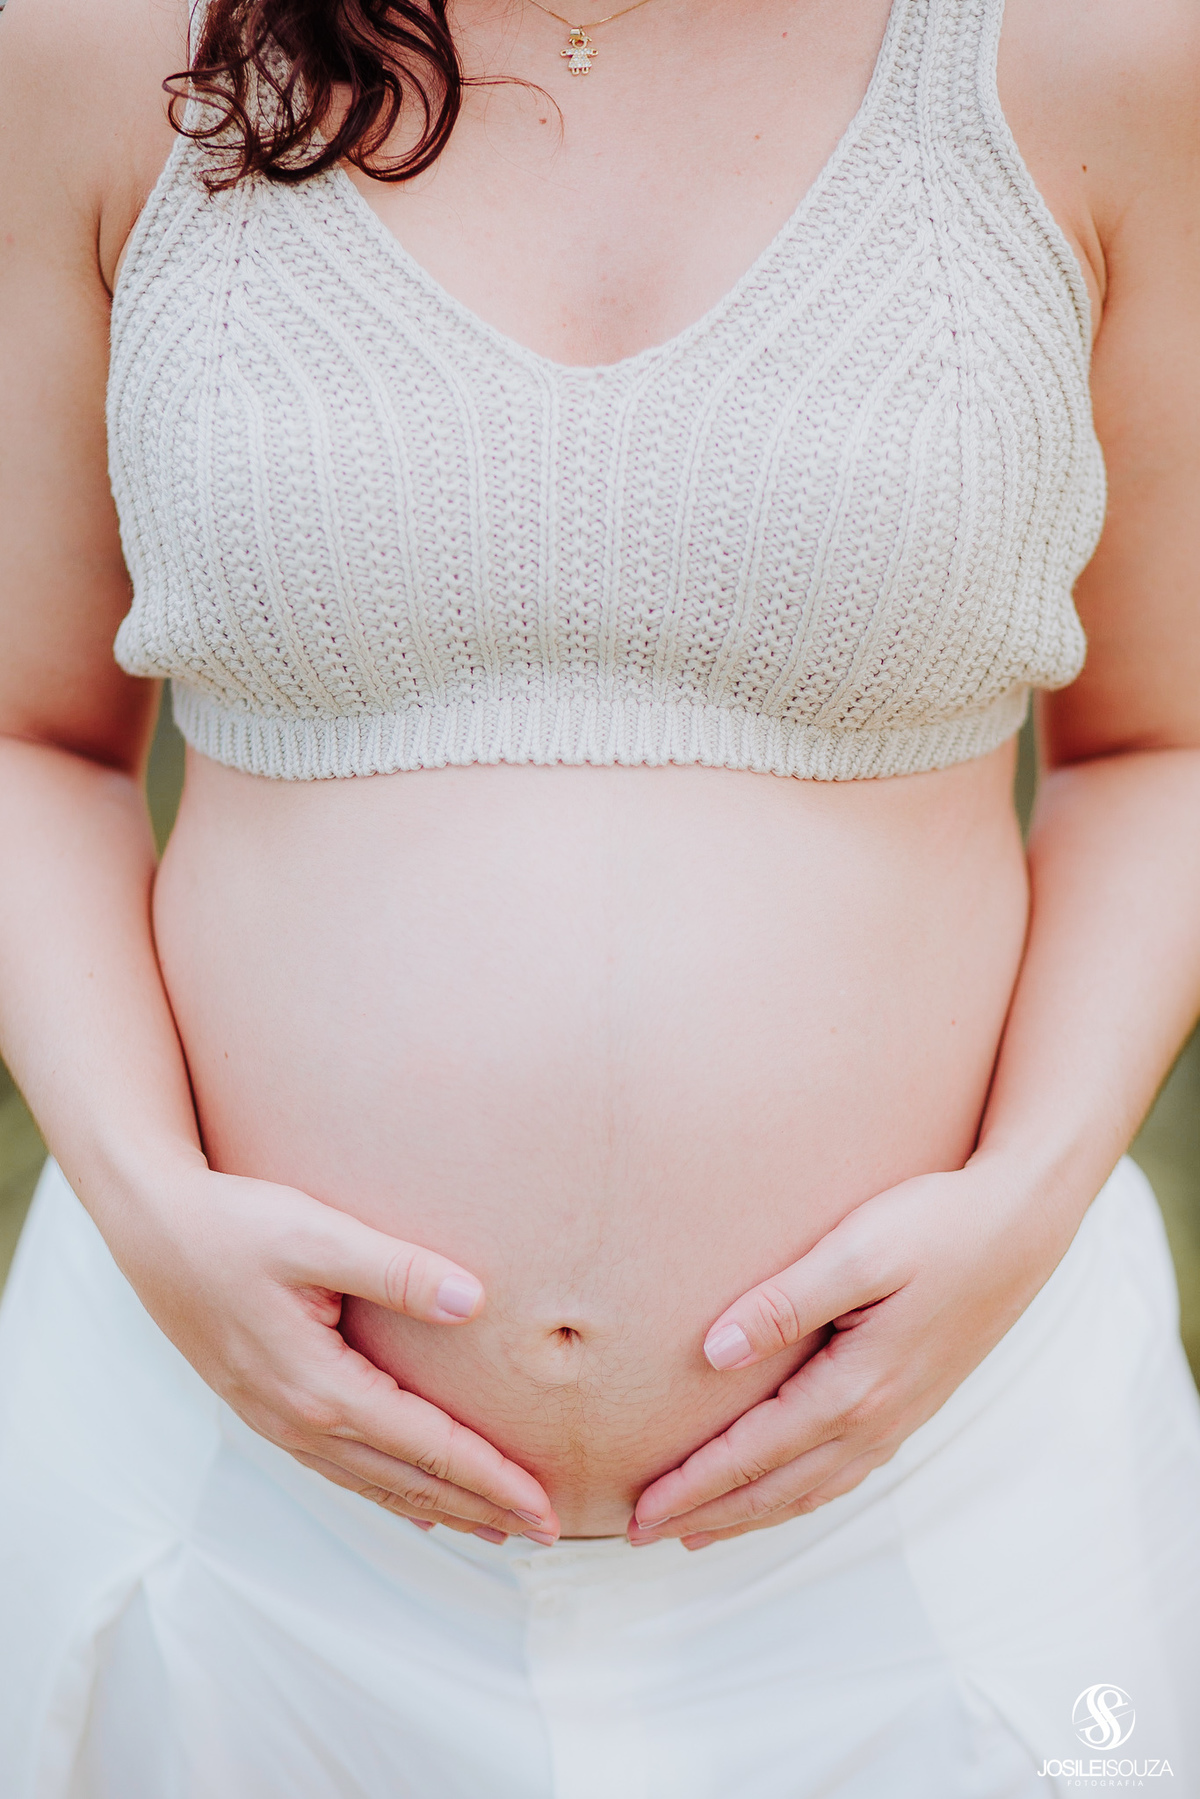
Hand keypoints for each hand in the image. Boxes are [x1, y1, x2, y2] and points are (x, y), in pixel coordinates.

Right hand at [108, 1158, 559, 1543]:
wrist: (154, 1230)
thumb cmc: (235, 1226)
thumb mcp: (318, 1235)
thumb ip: (398, 1270)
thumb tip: (473, 1300)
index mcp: (320, 1388)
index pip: (428, 1447)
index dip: (492, 1478)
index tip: (544, 1507)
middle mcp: (300, 1421)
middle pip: (410, 1481)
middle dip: (481, 1508)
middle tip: (546, 1532)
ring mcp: (279, 1422)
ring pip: (376, 1484)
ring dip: (441, 1510)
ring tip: (496, 1529)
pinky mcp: (269, 1409)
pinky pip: (343, 1470)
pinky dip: (389, 1493)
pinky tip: (414, 1502)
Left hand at [630, 1158, 1070, 1548]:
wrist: (1021, 1225)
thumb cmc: (937, 1225)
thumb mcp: (858, 1250)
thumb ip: (785, 1302)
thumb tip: (713, 1353)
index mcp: (856, 1387)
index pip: (753, 1454)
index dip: (692, 1485)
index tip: (638, 1510)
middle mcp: (877, 1419)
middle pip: (775, 1489)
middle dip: (706, 1515)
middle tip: (641, 1534)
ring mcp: (899, 1418)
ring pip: (809, 1491)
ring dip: (748, 1516)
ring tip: (695, 1533)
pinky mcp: (910, 1404)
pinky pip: (840, 1474)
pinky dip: (795, 1497)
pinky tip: (777, 1494)